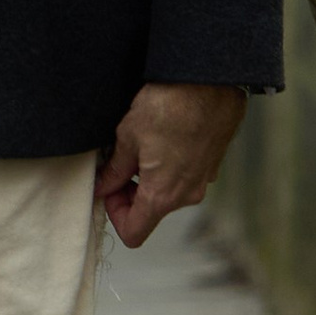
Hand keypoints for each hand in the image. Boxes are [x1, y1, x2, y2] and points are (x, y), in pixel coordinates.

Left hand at [94, 80, 245, 248]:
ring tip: (139, 146)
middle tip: (117, 163)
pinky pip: (184, 177)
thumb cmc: (168, 107)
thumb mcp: (127, 138)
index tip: (107, 189)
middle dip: (129, 194)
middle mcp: (187, 195)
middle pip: (150, 212)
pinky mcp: (211, 165)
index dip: (114, 214)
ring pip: (167, 194)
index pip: (134, 233)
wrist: (208, 82)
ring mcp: (203, 181)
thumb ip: (114, 170)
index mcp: (162, 196)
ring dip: (149, 179)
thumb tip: (103, 186)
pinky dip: (169, 167)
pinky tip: (162, 139)